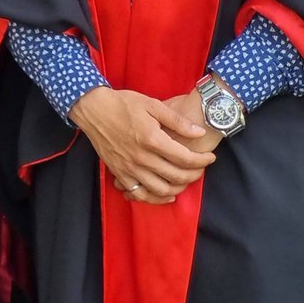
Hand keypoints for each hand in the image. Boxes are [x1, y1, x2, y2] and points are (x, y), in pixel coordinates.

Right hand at [70, 86, 214, 203]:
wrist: (93, 109)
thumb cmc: (123, 104)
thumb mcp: (152, 104)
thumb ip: (177, 121)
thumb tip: (199, 133)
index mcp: (152, 139)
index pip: (185, 158)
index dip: (202, 160)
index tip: (210, 157)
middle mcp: (142, 158)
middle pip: (177, 176)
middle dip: (195, 174)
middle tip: (201, 167)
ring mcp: (129, 168)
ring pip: (161, 190)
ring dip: (179, 188)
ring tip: (186, 179)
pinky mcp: (120, 173)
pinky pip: (141, 194)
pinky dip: (156, 198)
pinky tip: (167, 194)